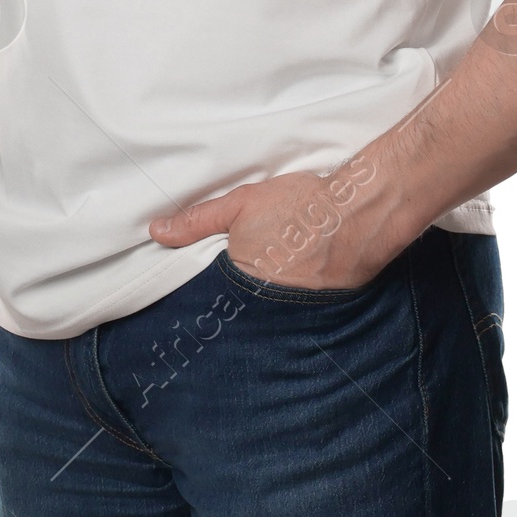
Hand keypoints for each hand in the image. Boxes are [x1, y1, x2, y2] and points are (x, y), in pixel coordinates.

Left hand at [148, 161, 397, 290]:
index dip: (204, 286)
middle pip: (236, 305)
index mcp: (237, 282)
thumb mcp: (240, 204)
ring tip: (266, 274)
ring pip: (263, 309)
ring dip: (259, 300)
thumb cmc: (300, 206)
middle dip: (231, 298)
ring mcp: (290, 312)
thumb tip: (157, 231)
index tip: (200, 277)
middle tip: (236, 276)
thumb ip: (197, 220)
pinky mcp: (316, 311)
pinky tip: (291, 278)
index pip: (208, 295)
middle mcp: (262, 306)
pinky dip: (287, 298)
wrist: (359, 215)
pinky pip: (291, 309)